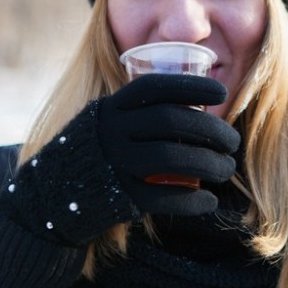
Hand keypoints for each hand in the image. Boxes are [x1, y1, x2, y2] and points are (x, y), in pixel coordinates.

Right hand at [97, 73, 239, 214]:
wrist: (54, 195)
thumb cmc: (101, 152)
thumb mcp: (113, 122)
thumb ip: (144, 114)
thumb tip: (203, 109)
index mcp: (113, 106)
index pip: (156, 86)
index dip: (192, 86)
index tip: (223, 93)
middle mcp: (111, 130)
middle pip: (170, 119)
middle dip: (210, 128)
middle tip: (233, 142)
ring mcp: (114, 163)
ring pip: (169, 157)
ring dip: (208, 163)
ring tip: (226, 169)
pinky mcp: (117, 196)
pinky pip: (160, 198)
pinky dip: (191, 201)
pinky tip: (209, 201)